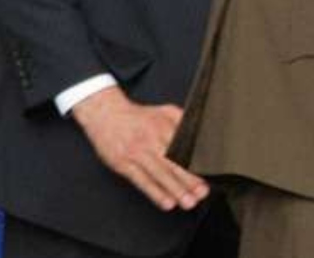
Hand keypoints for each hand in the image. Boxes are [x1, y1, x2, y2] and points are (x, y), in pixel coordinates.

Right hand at [74, 88, 207, 211]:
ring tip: (188, 202)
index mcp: (164, 126)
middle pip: (173, 162)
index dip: (196, 163)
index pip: (184, 147)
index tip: (207, 174)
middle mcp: (151, 139)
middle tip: (201, 193)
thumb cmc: (138, 117)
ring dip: (175, 190)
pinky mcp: (124, 164)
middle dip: (189, 180)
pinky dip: (155, 193)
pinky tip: (166, 202)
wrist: (105, 115)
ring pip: (159, 174)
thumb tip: (202, 134)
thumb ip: (183, 121)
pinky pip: (142, 181)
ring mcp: (137, 152)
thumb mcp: (164, 111)